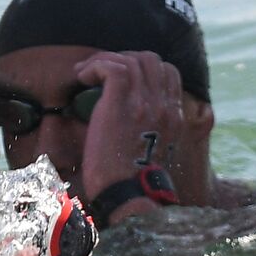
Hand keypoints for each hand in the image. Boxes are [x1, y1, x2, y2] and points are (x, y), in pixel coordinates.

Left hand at [76, 51, 185, 208]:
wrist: (130, 196)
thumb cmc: (134, 184)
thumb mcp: (153, 152)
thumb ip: (150, 131)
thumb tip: (131, 123)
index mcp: (174, 116)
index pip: (168, 72)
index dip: (143, 68)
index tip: (122, 80)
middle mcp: (164, 105)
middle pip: (150, 60)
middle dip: (123, 59)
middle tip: (101, 74)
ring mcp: (145, 103)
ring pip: (130, 59)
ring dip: (104, 61)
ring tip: (86, 74)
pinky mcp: (121, 104)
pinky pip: (112, 67)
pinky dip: (94, 66)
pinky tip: (81, 78)